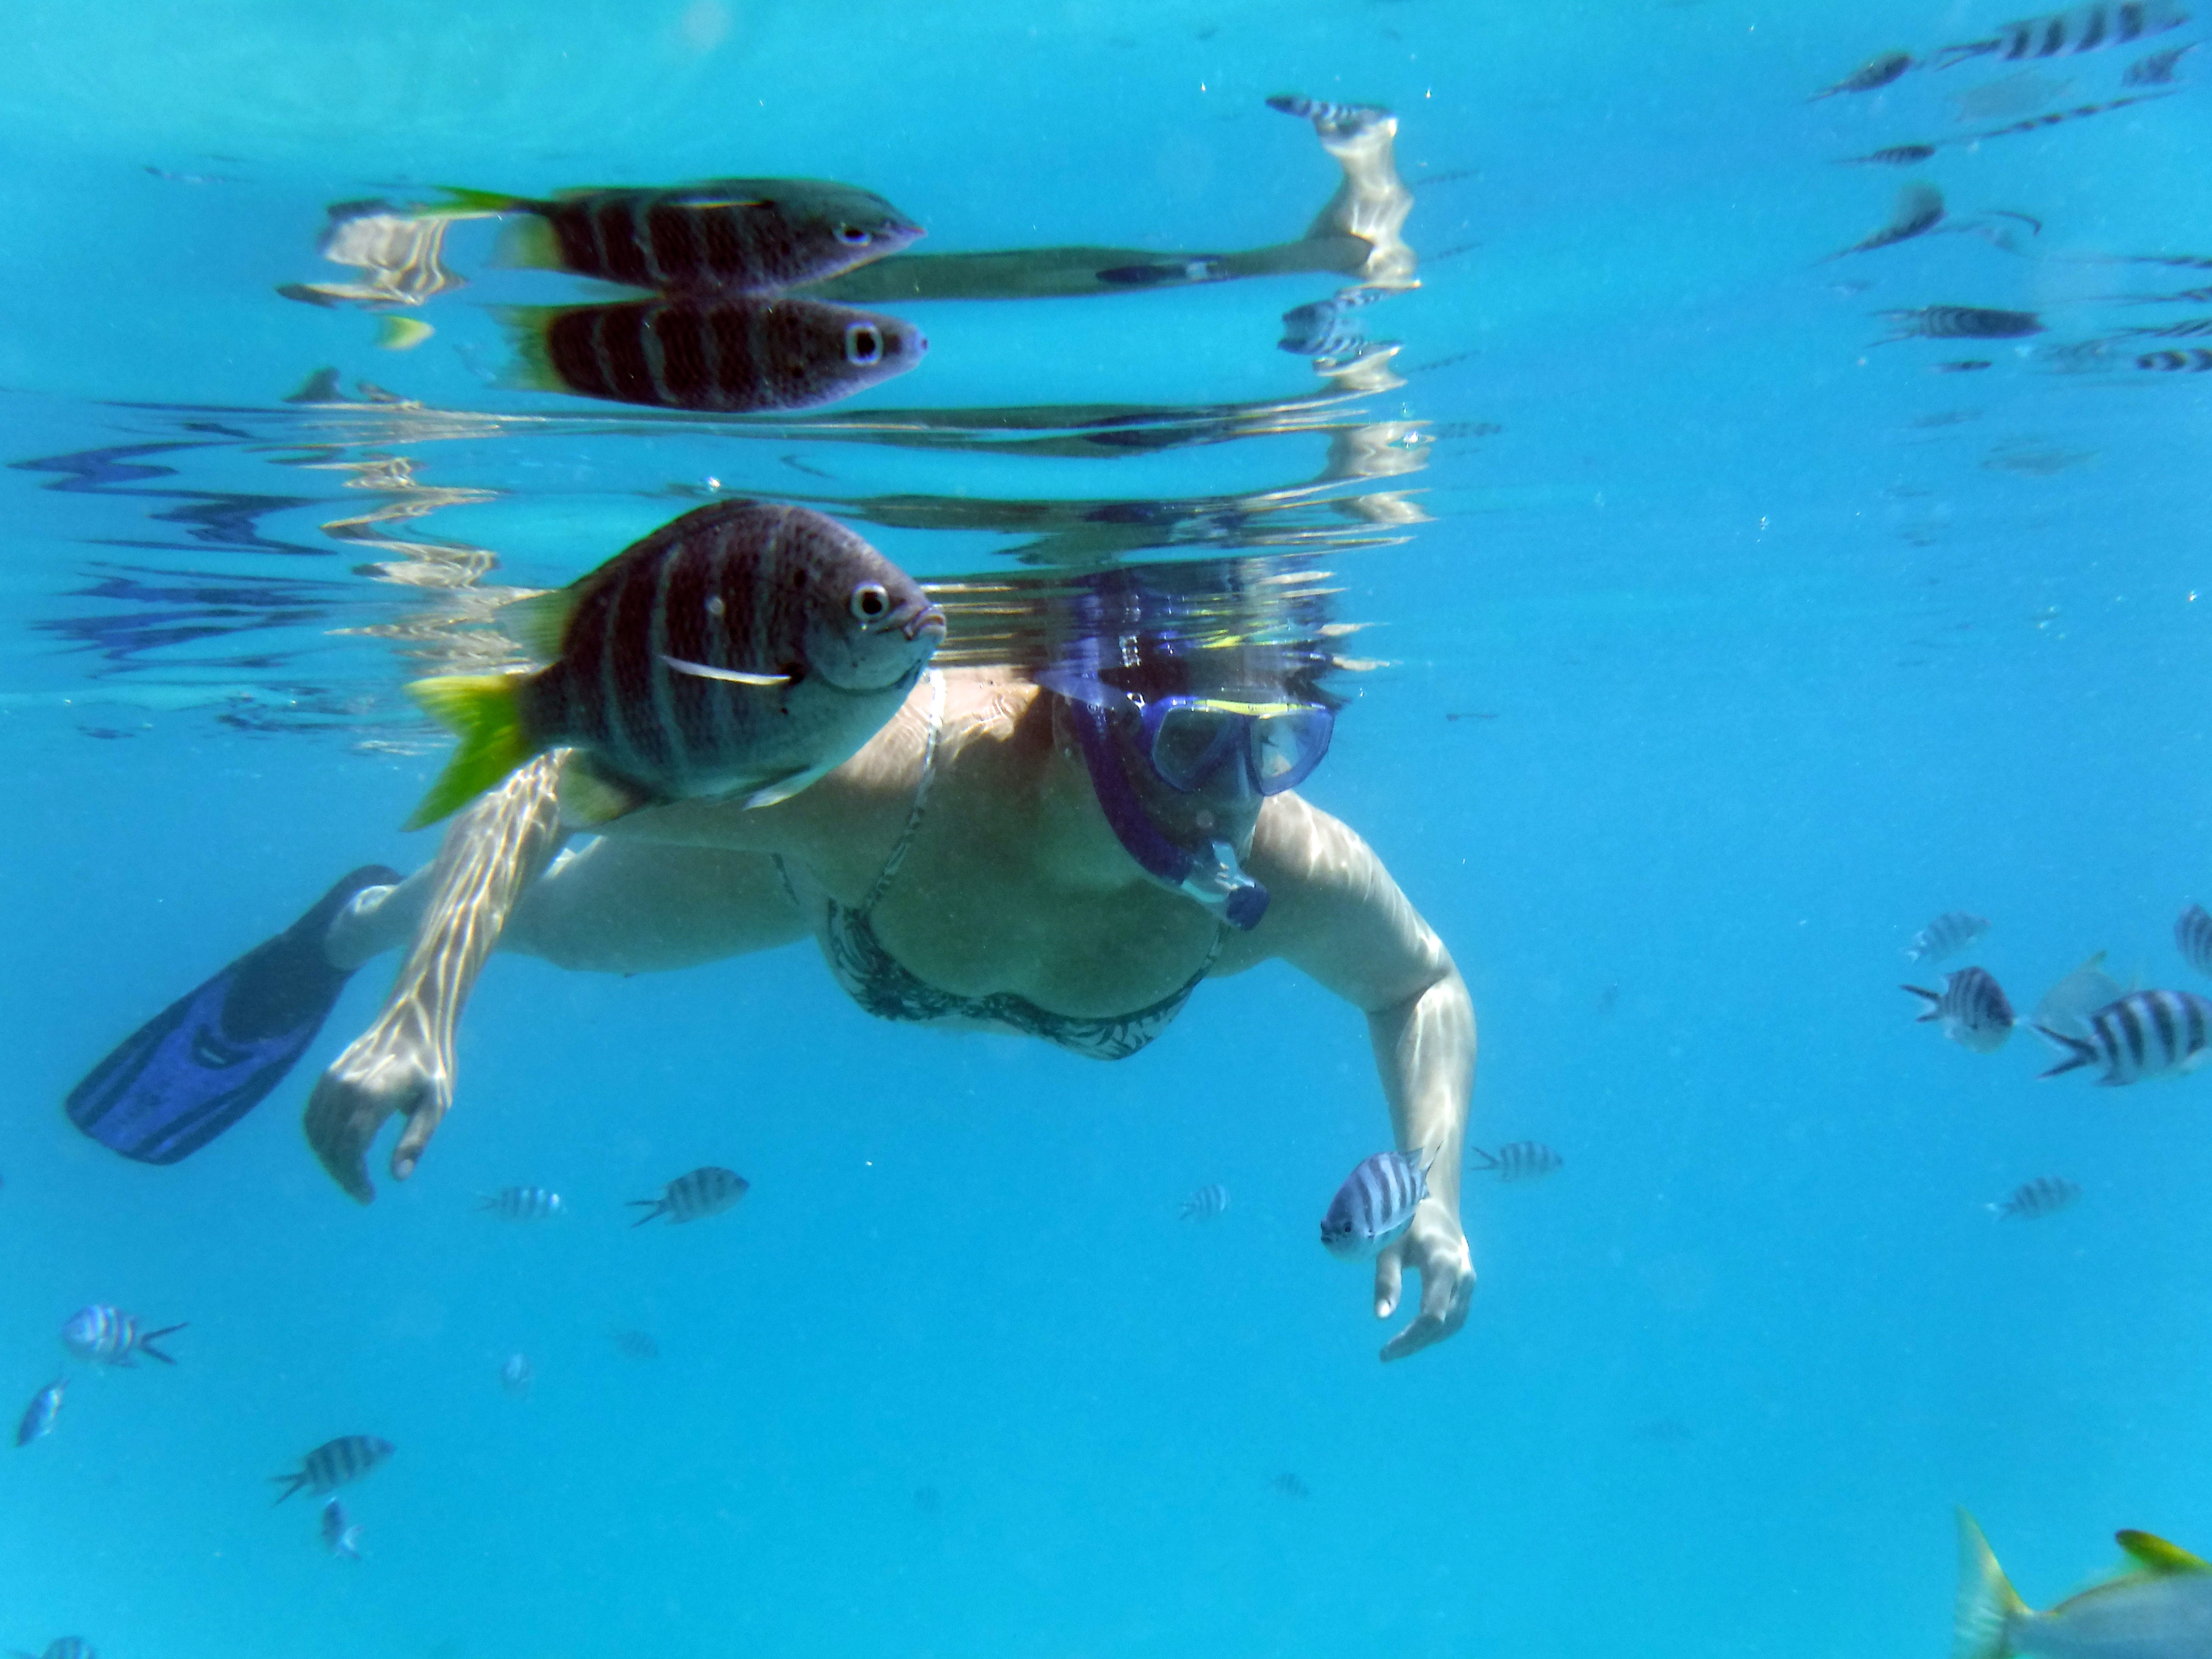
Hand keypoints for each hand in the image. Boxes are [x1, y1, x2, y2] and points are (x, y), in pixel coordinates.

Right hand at [301, 995, 452, 1203]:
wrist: (413, 1024)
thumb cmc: (430, 1067)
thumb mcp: (436, 1104)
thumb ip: (416, 1140)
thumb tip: (398, 1176)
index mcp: (373, 1094)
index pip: (350, 1147)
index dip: (354, 1177)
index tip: (369, 1196)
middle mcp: (345, 1087)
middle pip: (330, 1145)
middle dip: (342, 1175)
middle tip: (362, 1192)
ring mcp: (331, 1081)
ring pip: (316, 1133)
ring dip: (329, 1161)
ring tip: (352, 1177)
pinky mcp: (325, 1078)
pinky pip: (312, 1117)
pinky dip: (319, 1141)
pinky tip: (338, 1155)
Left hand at [1374, 1203, 1472, 1361]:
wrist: (1435, 1202)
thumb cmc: (1406, 1219)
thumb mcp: (1390, 1246)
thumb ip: (1387, 1280)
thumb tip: (1381, 1318)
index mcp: (1443, 1264)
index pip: (1432, 1315)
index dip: (1410, 1337)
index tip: (1385, 1351)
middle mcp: (1463, 1275)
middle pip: (1444, 1322)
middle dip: (1416, 1342)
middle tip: (1387, 1353)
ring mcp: (1469, 1279)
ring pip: (1454, 1322)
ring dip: (1428, 1339)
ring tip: (1399, 1347)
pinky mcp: (1468, 1282)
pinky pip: (1457, 1314)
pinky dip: (1438, 1329)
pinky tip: (1417, 1334)